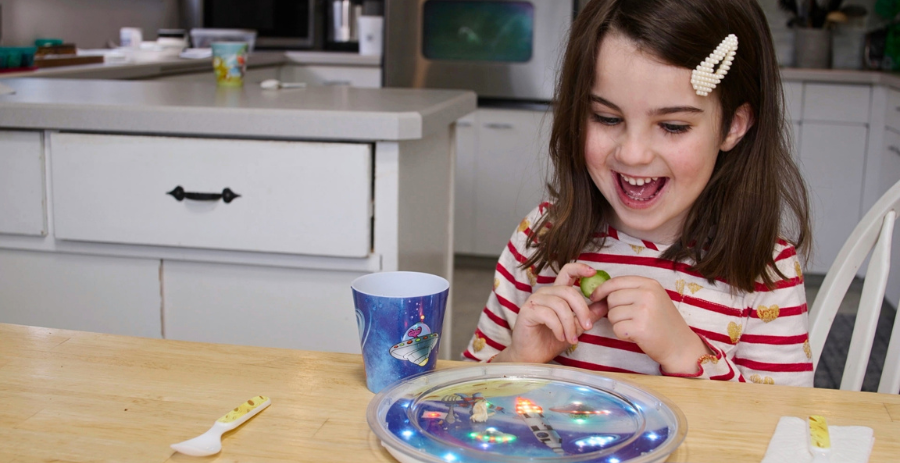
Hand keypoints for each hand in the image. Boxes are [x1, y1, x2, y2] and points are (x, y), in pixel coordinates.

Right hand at [493, 263, 607, 363]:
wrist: (532, 357)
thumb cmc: (551, 341)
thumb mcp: (576, 328)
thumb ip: (588, 315)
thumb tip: (605, 304)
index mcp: (556, 293)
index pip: (567, 272)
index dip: (580, 268)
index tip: (593, 272)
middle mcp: (545, 293)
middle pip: (568, 291)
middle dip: (582, 310)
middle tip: (588, 327)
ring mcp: (534, 301)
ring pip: (560, 305)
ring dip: (569, 324)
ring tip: (572, 339)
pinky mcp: (527, 311)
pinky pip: (548, 315)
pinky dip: (558, 328)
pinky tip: (560, 337)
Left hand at [589, 276, 711, 374]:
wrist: (681, 346)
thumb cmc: (663, 323)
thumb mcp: (652, 299)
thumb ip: (630, 292)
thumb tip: (598, 293)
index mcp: (650, 284)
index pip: (616, 281)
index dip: (602, 289)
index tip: (595, 297)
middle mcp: (647, 294)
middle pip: (612, 298)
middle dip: (614, 310)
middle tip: (629, 319)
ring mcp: (644, 310)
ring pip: (612, 314)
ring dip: (618, 323)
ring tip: (635, 327)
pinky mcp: (640, 328)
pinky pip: (616, 329)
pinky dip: (622, 335)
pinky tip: (636, 335)